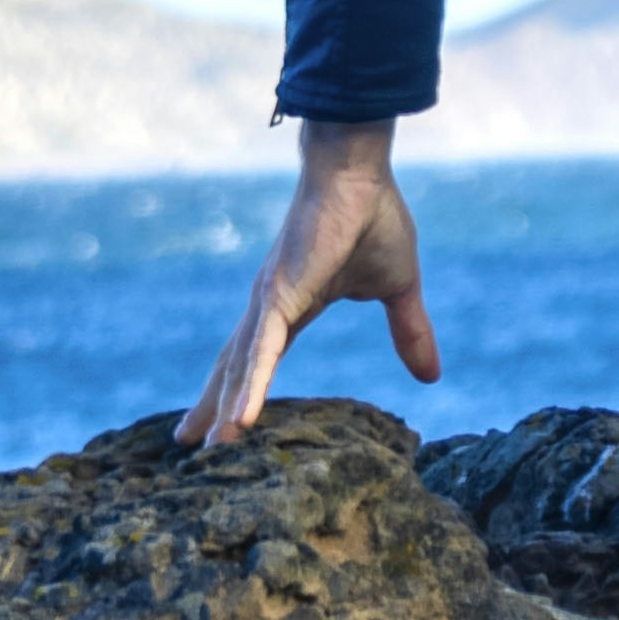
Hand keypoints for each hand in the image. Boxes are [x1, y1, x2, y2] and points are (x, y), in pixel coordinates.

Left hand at [177, 121, 441, 450]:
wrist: (359, 171)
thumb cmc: (373, 216)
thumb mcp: (399, 288)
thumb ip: (409, 332)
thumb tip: (431, 376)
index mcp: (294, 305)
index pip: (262, 357)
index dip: (244, 388)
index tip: (225, 420)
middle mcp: (271, 306)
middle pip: (237, 365)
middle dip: (213, 403)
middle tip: (187, 442)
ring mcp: (272, 301)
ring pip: (244, 365)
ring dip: (226, 406)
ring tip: (208, 448)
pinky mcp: (280, 295)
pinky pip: (262, 351)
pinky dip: (250, 386)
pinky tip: (239, 420)